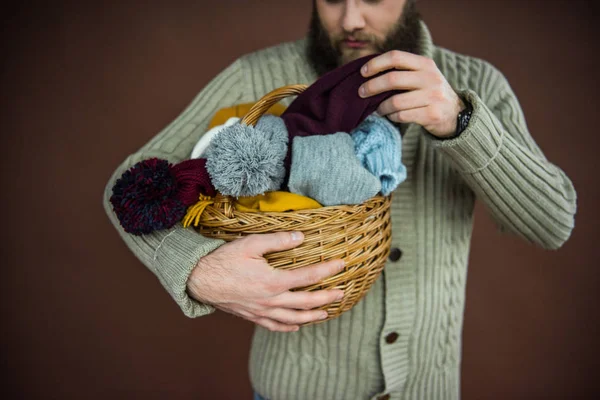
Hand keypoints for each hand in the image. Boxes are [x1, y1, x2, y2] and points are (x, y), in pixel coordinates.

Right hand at [186, 231, 344, 331]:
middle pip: (306, 302)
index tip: (341, 265)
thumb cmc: (223, 260)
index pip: (308, 276)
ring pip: (293, 319)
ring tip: (326, 313)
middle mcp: (271, 300)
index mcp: (273, 281)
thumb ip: (278, 241)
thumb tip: (301, 237)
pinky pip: (275, 326)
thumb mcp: (251, 244)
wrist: (199, 280)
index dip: (327, 270)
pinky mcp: (252, 316)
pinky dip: (289, 327)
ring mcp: (262, 311)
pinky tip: (296, 326)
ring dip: (312, 316)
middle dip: (327, 297)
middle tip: (342, 293)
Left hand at [359, 50, 465, 137]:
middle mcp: (430, 78)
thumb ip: (402, 71)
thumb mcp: (422, 76)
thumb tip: (368, 71)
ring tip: (378, 109)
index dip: (376, 64)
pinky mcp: (431, 114)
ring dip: (381, 107)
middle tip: (361, 93)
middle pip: (392, 79)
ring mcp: (432, 96)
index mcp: (425, 64)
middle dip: (371, 86)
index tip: (362, 72)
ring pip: (395, 102)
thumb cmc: (429, 93)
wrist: (455, 113)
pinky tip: (391, 116)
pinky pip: (402, 116)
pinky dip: (392, 116)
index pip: (396, 57)